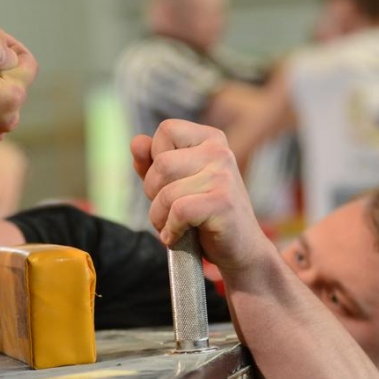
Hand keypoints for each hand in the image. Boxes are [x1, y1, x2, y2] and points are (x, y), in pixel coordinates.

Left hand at [130, 120, 268, 271]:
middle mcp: (220, 152)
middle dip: (153, 192)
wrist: (241, 249)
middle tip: (168, 210)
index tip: (169, 181)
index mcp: (211, 139)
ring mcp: (223, 176)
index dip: (156, 157)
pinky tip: (177, 236)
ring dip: (159, 217)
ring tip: (172, 226)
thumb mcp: (177, 183)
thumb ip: (154, 162)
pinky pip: (178, 211)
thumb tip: (136, 142)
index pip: (167, 129)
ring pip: (166, 191)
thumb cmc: (207, 215)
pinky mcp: (223, 202)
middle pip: (161, 163)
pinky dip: (171, 229)